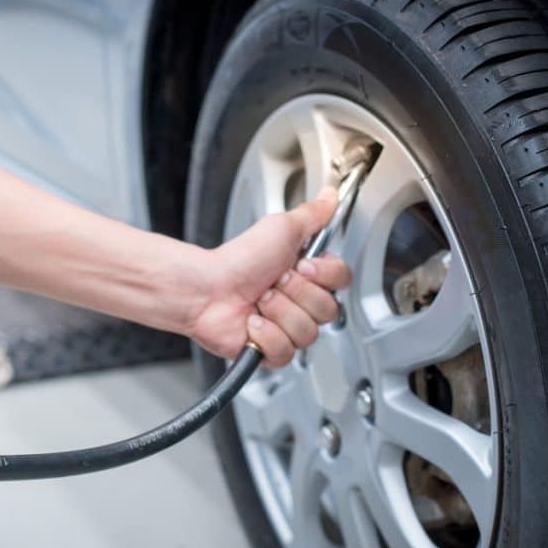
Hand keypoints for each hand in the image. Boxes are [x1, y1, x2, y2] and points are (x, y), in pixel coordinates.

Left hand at [186, 188, 351, 366]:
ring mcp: (286, 328)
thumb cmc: (238, 260)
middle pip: (328, 309)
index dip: (323, 275)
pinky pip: (286, 351)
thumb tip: (330, 196)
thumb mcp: (281, 228)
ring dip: (279, 312)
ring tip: (259, 301)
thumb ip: (312, 215)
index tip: (301, 264)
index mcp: (308, 274)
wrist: (206, 289)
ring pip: (307, 333)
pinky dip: (266, 335)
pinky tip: (252, 322)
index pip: (341, 280)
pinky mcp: (271, 351)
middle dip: (296, 293)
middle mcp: (300, 302)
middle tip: (273, 282)